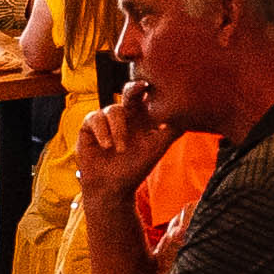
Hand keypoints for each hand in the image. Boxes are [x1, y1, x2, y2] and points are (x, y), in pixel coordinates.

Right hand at [75, 78, 180, 196]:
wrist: (111, 188)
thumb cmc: (135, 169)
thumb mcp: (156, 150)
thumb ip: (170, 132)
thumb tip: (184, 116)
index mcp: (142, 118)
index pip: (146, 98)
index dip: (150, 89)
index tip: (154, 84)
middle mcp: (125, 116)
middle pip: (129, 93)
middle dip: (133, 89)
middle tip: (140, 87)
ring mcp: (107, 120)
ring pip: (113, 109)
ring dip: (118, 129)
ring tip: (120, 149)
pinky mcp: (89, 127)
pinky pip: (94, 118)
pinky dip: (102, 130)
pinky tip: (107, 146)